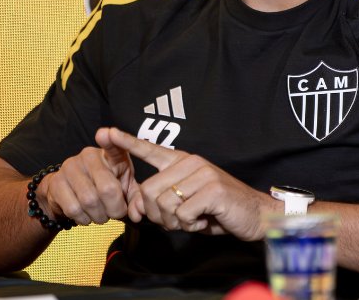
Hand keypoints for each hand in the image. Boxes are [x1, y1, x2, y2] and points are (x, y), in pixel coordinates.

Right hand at [36, 128, 137, 225]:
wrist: (70, 193)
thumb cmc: (104, 187)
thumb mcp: (124, 188)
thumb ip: (135, 197)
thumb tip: (137, 210)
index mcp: (110, 154)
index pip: (113, 146)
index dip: (110, 140)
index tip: (107, 134)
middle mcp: (89, 155)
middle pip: (107, 188)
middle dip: (114, 209)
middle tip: (114, 214)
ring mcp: (71, 167)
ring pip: (89, 201)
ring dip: (99, 216)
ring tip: (100, 215)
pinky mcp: (56, 182)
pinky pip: (73, 208)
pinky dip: (83, 219)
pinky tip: (85, 215)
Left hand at [104, 127, 276, 240]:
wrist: (254, 215)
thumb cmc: (216, 211)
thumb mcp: (183, 206)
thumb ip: (159, 203)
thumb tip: (136, 210)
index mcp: (182, 162)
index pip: (150, 149)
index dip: (126, 141)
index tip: (105, 132)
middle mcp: (190, 162)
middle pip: (148, 191)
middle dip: (157, 215)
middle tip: (178, 221)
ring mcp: (202, 173)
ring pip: (163, 204)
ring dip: (175, 222)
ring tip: (193, 219)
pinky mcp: (212, 189)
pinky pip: (182, 214)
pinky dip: (190, 225)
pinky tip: (204, 221)